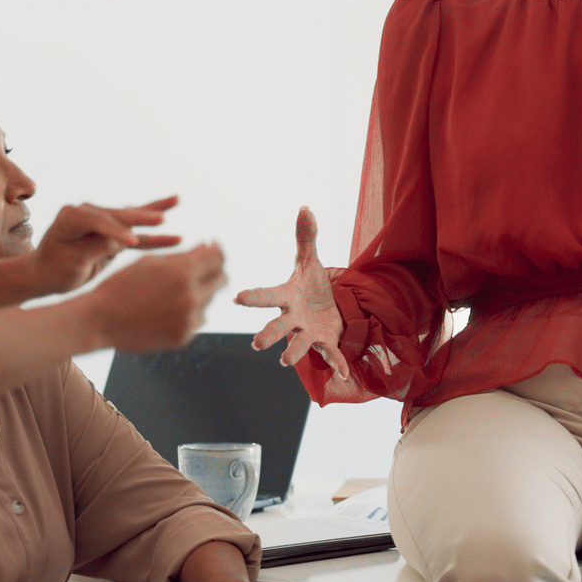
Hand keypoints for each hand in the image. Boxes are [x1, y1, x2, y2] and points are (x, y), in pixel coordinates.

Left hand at [28, 197, 181, 294]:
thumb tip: (125, 240)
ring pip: (132, 218)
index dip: (116, 231)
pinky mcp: (112, 232)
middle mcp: (87, 212)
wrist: (45, 274)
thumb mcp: (72, 261)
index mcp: (71, 216)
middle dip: (141, 217)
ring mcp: (101, 220)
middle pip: (119, 215)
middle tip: (162, 218)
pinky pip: (136, 233)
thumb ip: (97, 247)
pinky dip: (154, 235)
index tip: (132, 243)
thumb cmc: (54, 269)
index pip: (98, 220)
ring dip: (155, 213)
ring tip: (177, 200)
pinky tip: (175, 235)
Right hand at [87, 243, 225, 352]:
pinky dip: (190, 313)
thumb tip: (207, 247)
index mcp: (183, 273)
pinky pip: (198, 319)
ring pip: (209, 300)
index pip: (219, 257)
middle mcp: (191, 296)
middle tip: (199, 269)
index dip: (217, 250)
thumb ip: (184, 255)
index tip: (211, 248)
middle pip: (222, 279)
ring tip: (171, 292)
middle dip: (213, 271)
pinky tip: (168, 309)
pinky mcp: (183, 337)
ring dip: (199, 292)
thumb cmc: (121, 286)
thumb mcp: (150, 262)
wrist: (100, 320)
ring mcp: (189, 319)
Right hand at [235, 207, 349, 376]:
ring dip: (292, 353)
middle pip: (278, 327)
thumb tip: (305, 208)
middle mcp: (293, 318)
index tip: (238, 297)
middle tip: (257, 343)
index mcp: (287, 297)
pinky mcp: (324, 343)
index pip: (268, 296)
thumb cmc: (312, 285)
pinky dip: (337, 363)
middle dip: (268, 334)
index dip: (253, 297)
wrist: (328, 308)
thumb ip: (306, 237)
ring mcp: (307, 332)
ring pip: (298, 344)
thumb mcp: (310, 261)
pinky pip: (330, 353)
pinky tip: (344, 373)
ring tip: (284, 361)